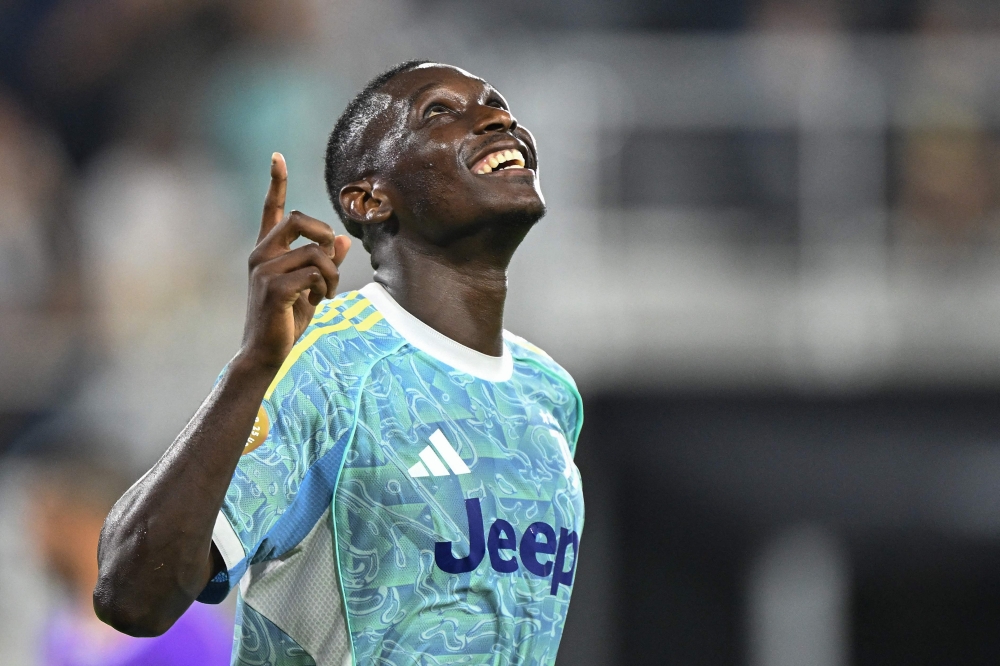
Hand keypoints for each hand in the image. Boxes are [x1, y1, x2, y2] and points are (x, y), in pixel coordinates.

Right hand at [239, 153, 350, 369]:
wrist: (265, 353)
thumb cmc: (286, 321)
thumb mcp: (310, 289)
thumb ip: (325, 264)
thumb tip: (344, 241)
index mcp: (266, 251)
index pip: (271, 210)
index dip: (276, 182)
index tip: (277, 156)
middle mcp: (261, 255)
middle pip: (298, 219)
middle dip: (323, 233)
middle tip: (331, 257)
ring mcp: (264, 270)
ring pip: (315, 252)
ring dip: (331, 273)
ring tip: (327, 293)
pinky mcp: (273, 287)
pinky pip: (314, 273)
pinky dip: (326, 286)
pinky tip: (318, 302)